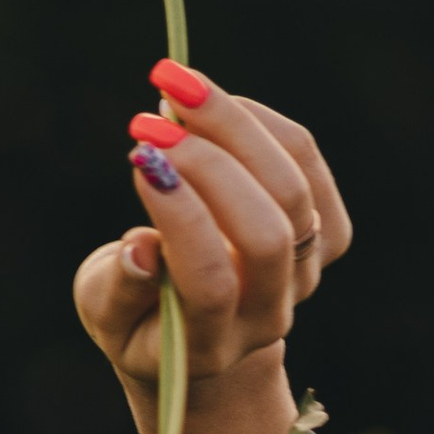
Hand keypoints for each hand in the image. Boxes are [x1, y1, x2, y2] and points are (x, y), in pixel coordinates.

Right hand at [72, 65, 350, 397]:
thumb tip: (141, 248)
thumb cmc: (136, 317)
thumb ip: (119, 290)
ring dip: (235, 127)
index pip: (210, 282)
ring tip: (176, 89)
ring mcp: (305, 276)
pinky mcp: (327, 236)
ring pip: (294, 190)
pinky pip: (308, 165)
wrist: (199, 334)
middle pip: (266, 233)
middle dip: (212, 162)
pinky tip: (212, 104)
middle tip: (155, 114)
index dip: (180, 215)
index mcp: (210, 344)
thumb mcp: (106, 314)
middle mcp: (268, 314)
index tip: (139, 155)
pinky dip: (263, 124)